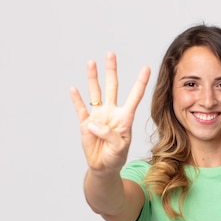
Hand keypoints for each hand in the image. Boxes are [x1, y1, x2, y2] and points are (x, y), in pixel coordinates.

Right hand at [70, 52, 150, 172]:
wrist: (103, 166)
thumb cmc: (116, 156)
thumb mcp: (119, 147)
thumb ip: (109, 135)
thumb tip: (94, 123)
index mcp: (125, 117)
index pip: (134, 96)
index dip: (140, 83)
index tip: (146, 68)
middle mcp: (111, 112)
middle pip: (112, 87)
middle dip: (111, 70)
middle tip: (111, 54)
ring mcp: (98, 116)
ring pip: (95, 93)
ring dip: (92, 78)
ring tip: (91, 62)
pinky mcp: (86, 123)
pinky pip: (81, 108)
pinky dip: (77, 99)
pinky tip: (74, 88)